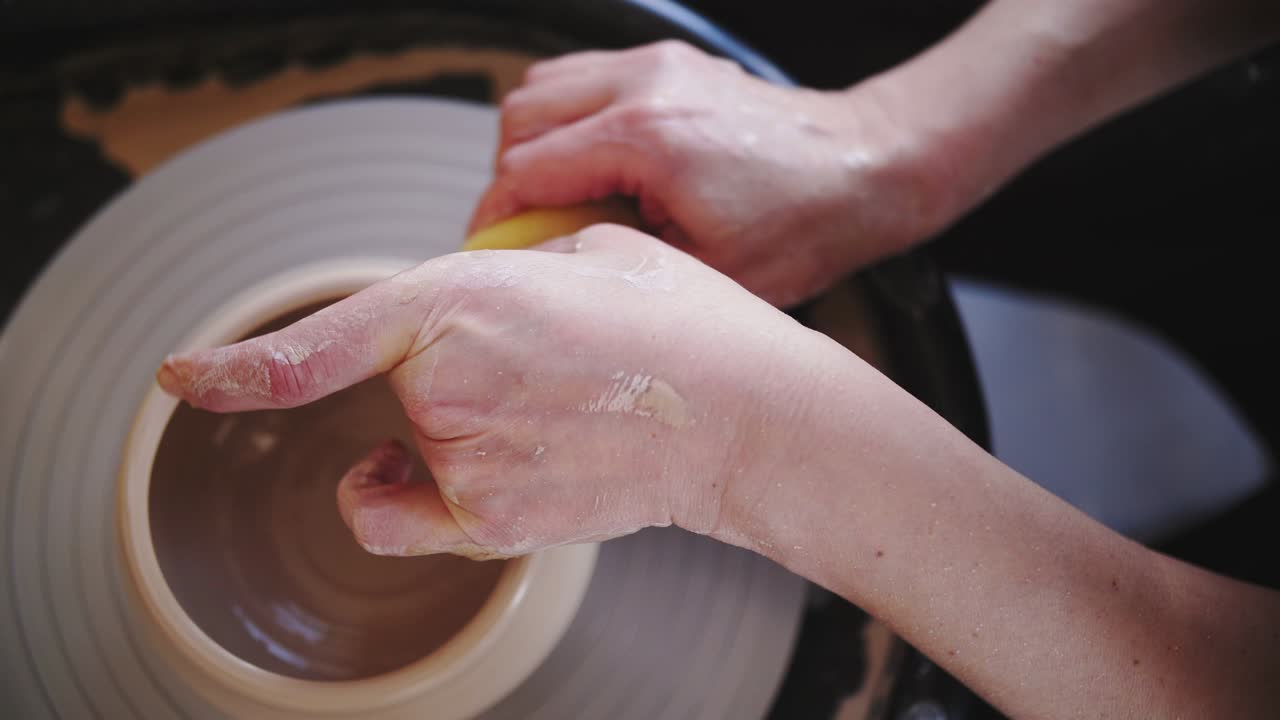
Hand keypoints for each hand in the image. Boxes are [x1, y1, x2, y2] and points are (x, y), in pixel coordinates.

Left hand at [156, 226, 842, 557]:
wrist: (750, 419)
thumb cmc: (684, 328)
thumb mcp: (588, 252)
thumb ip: (505, 269)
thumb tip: (465, 310)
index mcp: (466, 297)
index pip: (319, 342)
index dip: (238, 367)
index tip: (186, 377)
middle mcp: (450, 385)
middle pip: (390, 386)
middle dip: (442, 371)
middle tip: (536, 363)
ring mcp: (467, 463)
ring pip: (410, 450)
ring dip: (449, 431)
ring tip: (548, 413)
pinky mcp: (491, 524)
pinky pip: (416, 514)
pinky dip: (427, 495)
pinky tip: (485, 471)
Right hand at [470, 40, 954, 306]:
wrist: (866, 167)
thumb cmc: (805, 223)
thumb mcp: (704, 271)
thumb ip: (615, 260)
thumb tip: (547, 259)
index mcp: (646, 137)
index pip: (524, 168)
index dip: (495, 216)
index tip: (492, 251)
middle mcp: (644, 85)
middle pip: (519, 118)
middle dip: (508, 177)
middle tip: (526, 227)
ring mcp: (657, 64)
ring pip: (544, 86)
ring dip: (535, 141)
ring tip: (558, 195)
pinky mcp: (670, 61)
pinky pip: (585, 76)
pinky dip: (569, 117)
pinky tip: (594, 162)